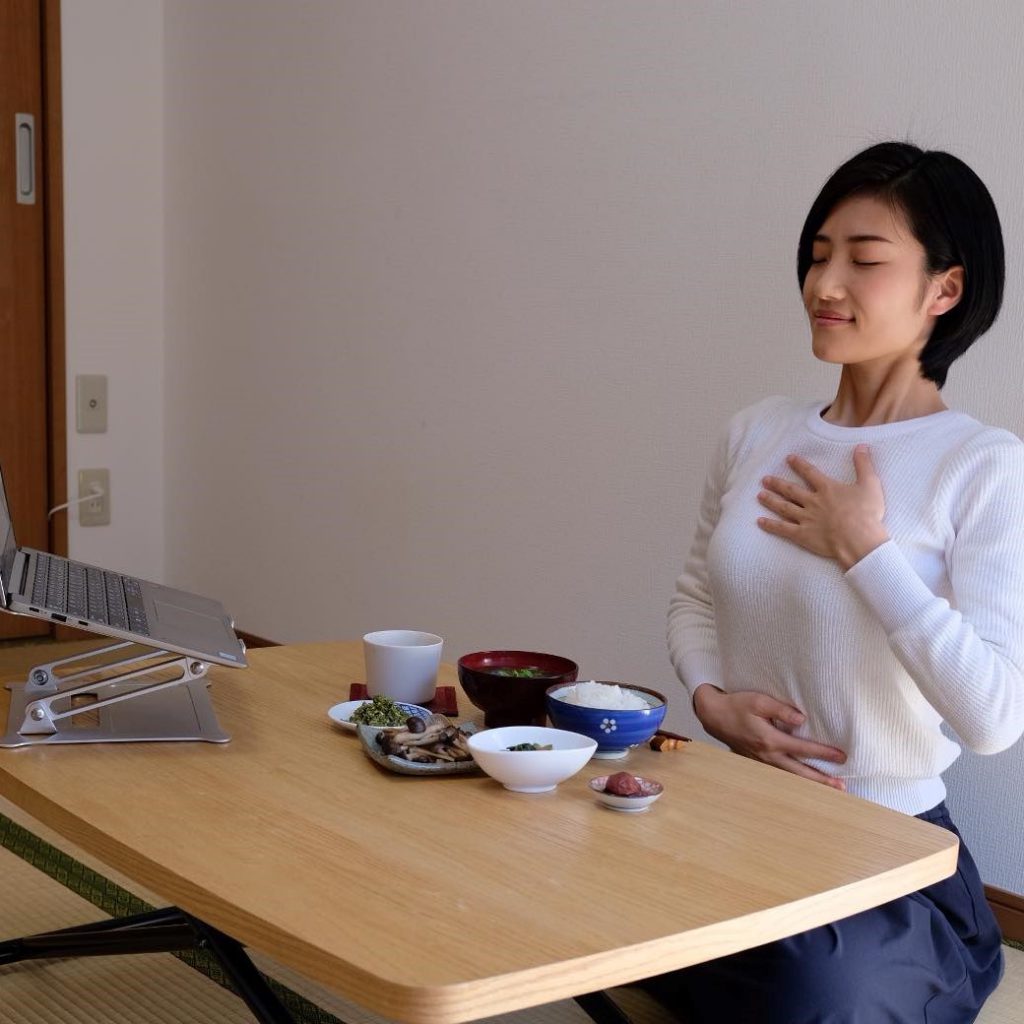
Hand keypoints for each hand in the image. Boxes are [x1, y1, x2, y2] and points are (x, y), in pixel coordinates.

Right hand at [693, 684, 846, 789]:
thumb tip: (802, 720)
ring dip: (810, 783)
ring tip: (828, 789)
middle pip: (799, 772)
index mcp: (770, 739)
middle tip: (841, 787)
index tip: (841, 757)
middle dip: (821, 780)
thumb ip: (782, 709)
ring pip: (790, 777)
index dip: (824, 753)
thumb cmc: (737, 705)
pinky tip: (803, 781)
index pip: (803, 748)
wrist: (714, 715)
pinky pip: (779, 775)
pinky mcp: (757, 762)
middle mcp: (768, 755)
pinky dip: (794, 780)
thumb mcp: (759, 701)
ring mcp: (762, 761)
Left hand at [756, 445, 888, 569]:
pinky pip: (783, 529)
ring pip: (784, 507)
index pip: (810, 473)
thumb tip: (862, 446)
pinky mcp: (803, 535)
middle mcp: (813, 502)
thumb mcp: (870, 484)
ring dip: (771, 500)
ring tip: (760, 495)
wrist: (859, 539)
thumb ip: (864, 465)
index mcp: (827, 489)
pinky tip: (760, 522)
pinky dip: (771, 525)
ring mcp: (806, 519)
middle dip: (777, 484)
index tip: (788, 459)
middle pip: (791, 490)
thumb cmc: (867, 513)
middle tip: (764, 479)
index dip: (799, 465)